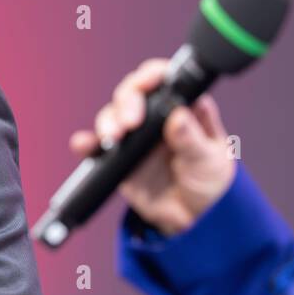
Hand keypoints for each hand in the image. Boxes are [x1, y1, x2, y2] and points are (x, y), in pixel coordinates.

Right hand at [70, 58, 234, 235]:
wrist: (194, 218)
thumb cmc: (210, 181)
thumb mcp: (209, 160)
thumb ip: (192, 140)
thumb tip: (178, 116)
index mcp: (183, 107)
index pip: (164, 79)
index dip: (152, 76)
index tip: (146, 84)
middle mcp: (156, 116)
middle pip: (132, 93)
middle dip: (127, 101)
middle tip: (130, 122)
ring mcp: (135, 136)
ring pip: (112, 115)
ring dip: (108, 122)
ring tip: (113, 138)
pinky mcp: (118, 158)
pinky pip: (97, 146)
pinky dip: (87, 143)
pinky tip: (83, 144)